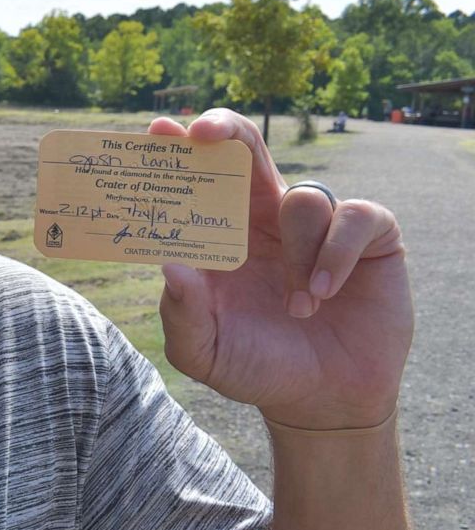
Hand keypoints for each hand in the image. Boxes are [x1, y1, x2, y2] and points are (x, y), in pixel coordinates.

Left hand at [148, 109, 411, 429]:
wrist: (322, 400)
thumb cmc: (256, 366)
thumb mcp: (204, 351)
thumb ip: (182, 314)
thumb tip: (168, 264)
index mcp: (221, 236)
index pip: (198, 179)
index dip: (179, 152)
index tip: (159, 133)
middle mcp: (265, 219)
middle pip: (246, 150)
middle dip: (225, 129)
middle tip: (204, 133)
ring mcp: (318, 223)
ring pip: (301, 199)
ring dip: (297, 253)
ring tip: (298, 307)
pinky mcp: (370, 235)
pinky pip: (353, 217)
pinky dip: (336, 254)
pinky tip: (325, 293)